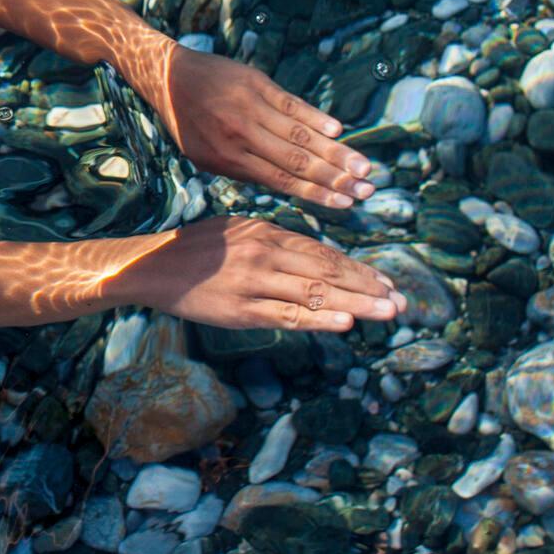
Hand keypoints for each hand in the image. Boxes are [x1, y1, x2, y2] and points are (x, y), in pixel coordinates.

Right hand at [106, 217, 405, 332]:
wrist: (153, 267)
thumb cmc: (196, 249)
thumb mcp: (239, 230)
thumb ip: (274, 241)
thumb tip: (311, 254)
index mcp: (268, 233)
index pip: (324, 253)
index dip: (358, 269)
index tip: (385, 281)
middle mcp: (267, 254)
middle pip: (328, 272)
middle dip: (368, 287)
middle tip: (400, 300)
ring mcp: (256, 283)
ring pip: (315, 293)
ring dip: (356, 303)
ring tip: (386, 312)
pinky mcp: (242, 310)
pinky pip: (287, 316)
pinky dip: (318, 319)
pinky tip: (344, 322)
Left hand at [132, 43, 377, 208]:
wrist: (169, 77)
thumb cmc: (188, 122)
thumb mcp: (205, 157)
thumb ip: (244, 170)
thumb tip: (286, 184)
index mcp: (229, 160)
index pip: (281, 181)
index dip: (316, 194)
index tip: (345, 204)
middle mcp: (242, 136)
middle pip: (297, 161)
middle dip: (336, 179)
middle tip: (367, 190)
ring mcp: (251, 108)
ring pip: (300, 135)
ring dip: (335, 153)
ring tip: (363, 167)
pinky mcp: (257, 84)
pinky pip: (292, 104)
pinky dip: (317, 118)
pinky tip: (339, 131)